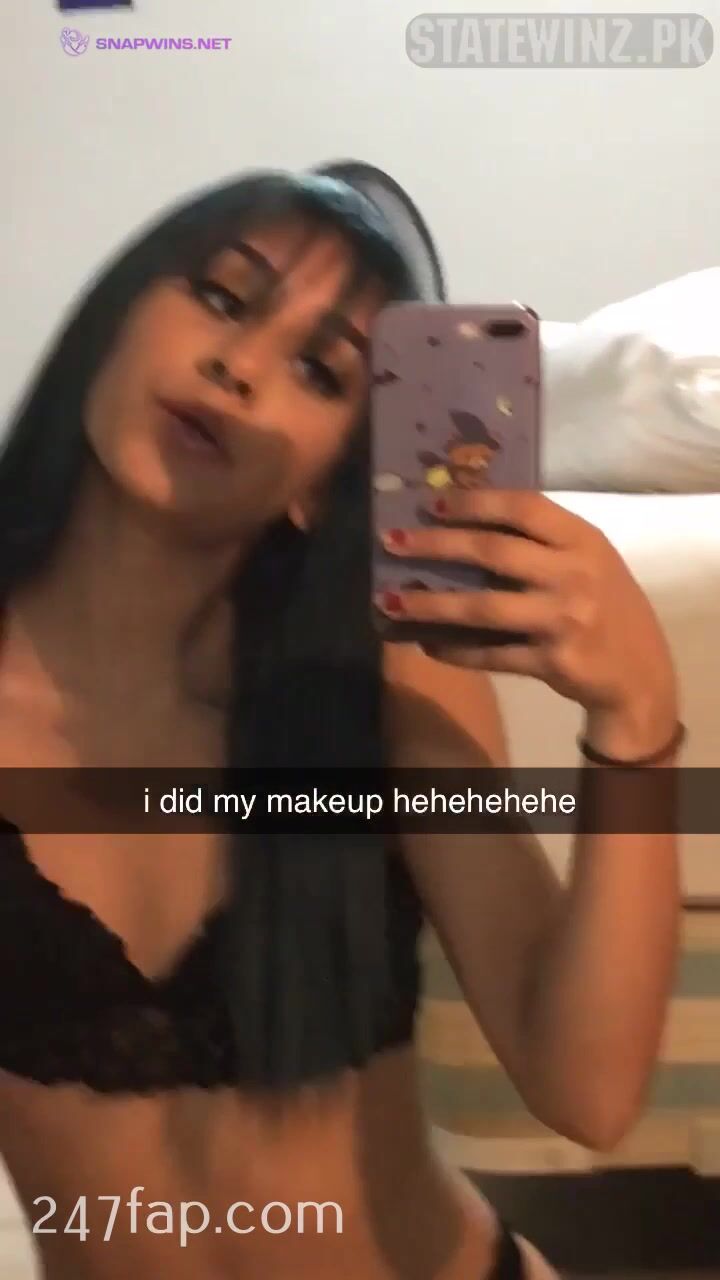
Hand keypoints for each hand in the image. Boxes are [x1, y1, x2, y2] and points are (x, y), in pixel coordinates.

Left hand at [376, 489, 677, 748]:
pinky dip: (455, 650)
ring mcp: (564, 619)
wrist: (638, 673)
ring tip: (388, 601)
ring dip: (430, 605)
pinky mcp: (553, 661)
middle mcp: (575, 575)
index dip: (475, 502)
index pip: (524, 507)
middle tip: (390, 541)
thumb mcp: (585, 560)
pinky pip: (491, 654)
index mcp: (583, 540)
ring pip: (483, 608)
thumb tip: (459, 520)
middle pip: (494, 552)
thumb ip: (540, 541)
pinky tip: (425, 643)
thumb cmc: (603, 604)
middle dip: (436, 545)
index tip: (430, 503)